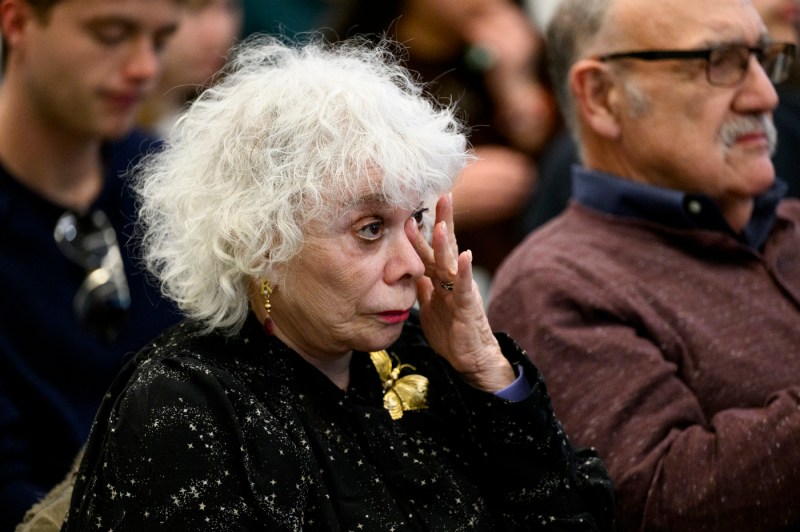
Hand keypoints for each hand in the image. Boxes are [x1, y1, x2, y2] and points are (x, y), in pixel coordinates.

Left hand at [405, 194, 515, 391]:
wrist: (470, 358)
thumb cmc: (451, 332)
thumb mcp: (430, 307)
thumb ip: (423, 287)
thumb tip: (412, 271)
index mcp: (442, 279)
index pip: (434, 248)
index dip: (427, 227)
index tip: (418, 205)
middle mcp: (453, 280)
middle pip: (446, 246)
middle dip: (442, 221)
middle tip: (440, 195)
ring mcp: (461, 291)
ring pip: (452, 263)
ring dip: (446, 243)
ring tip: (440, 223)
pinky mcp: (467, 307)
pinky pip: (464, 287)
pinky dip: (464, 271)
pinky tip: (466, 255)